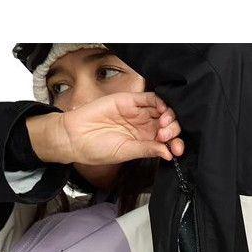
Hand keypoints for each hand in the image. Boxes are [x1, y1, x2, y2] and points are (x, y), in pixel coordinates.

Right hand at [29, 92, 182, 167]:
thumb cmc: (95, 149)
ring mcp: (137, 113)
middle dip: (173, 130)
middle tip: (166, 136)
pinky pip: (149, 98)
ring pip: (161, 110)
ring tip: (163, 125)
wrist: (75, 137)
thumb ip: (147, 149)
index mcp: (143, 141)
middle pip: (167, 124)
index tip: (176, 150)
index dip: (174, 144)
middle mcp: (142, 126)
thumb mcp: (125, 152)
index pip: (166, 141)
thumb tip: (168, 153)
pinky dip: (159, 103)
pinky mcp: (129, 101)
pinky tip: (161, 111)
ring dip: (168, 116)